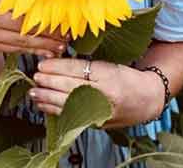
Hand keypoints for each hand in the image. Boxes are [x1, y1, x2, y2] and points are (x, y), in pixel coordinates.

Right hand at [0, 0, 68, 57]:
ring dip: (43, 47)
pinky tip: (46, 51)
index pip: (24, 16)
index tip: (62, 22)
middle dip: (48, 37)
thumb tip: (53, 0)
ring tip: (60, 47)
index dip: (45, 20)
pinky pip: (16, 50)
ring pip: (21, 44)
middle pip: (24, 32)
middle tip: (66, 38)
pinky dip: (33, 51)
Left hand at [30, 58, 164, 127]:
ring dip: (48, 98)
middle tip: (35, 76)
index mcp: (109, 74)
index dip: (58, 67)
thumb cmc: (127, 77)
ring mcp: (101, 111)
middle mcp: (105, 94)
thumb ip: (86, 64)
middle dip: (50, 82)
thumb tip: (58, 60)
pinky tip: (44, 105)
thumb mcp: (110, 64)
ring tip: (34, 92)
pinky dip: (55, 111)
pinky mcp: (97, 123)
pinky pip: (72, 116)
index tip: (43, 64)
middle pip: (71, 87)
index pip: (78, 70)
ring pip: (69, 104)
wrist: (147, 99)